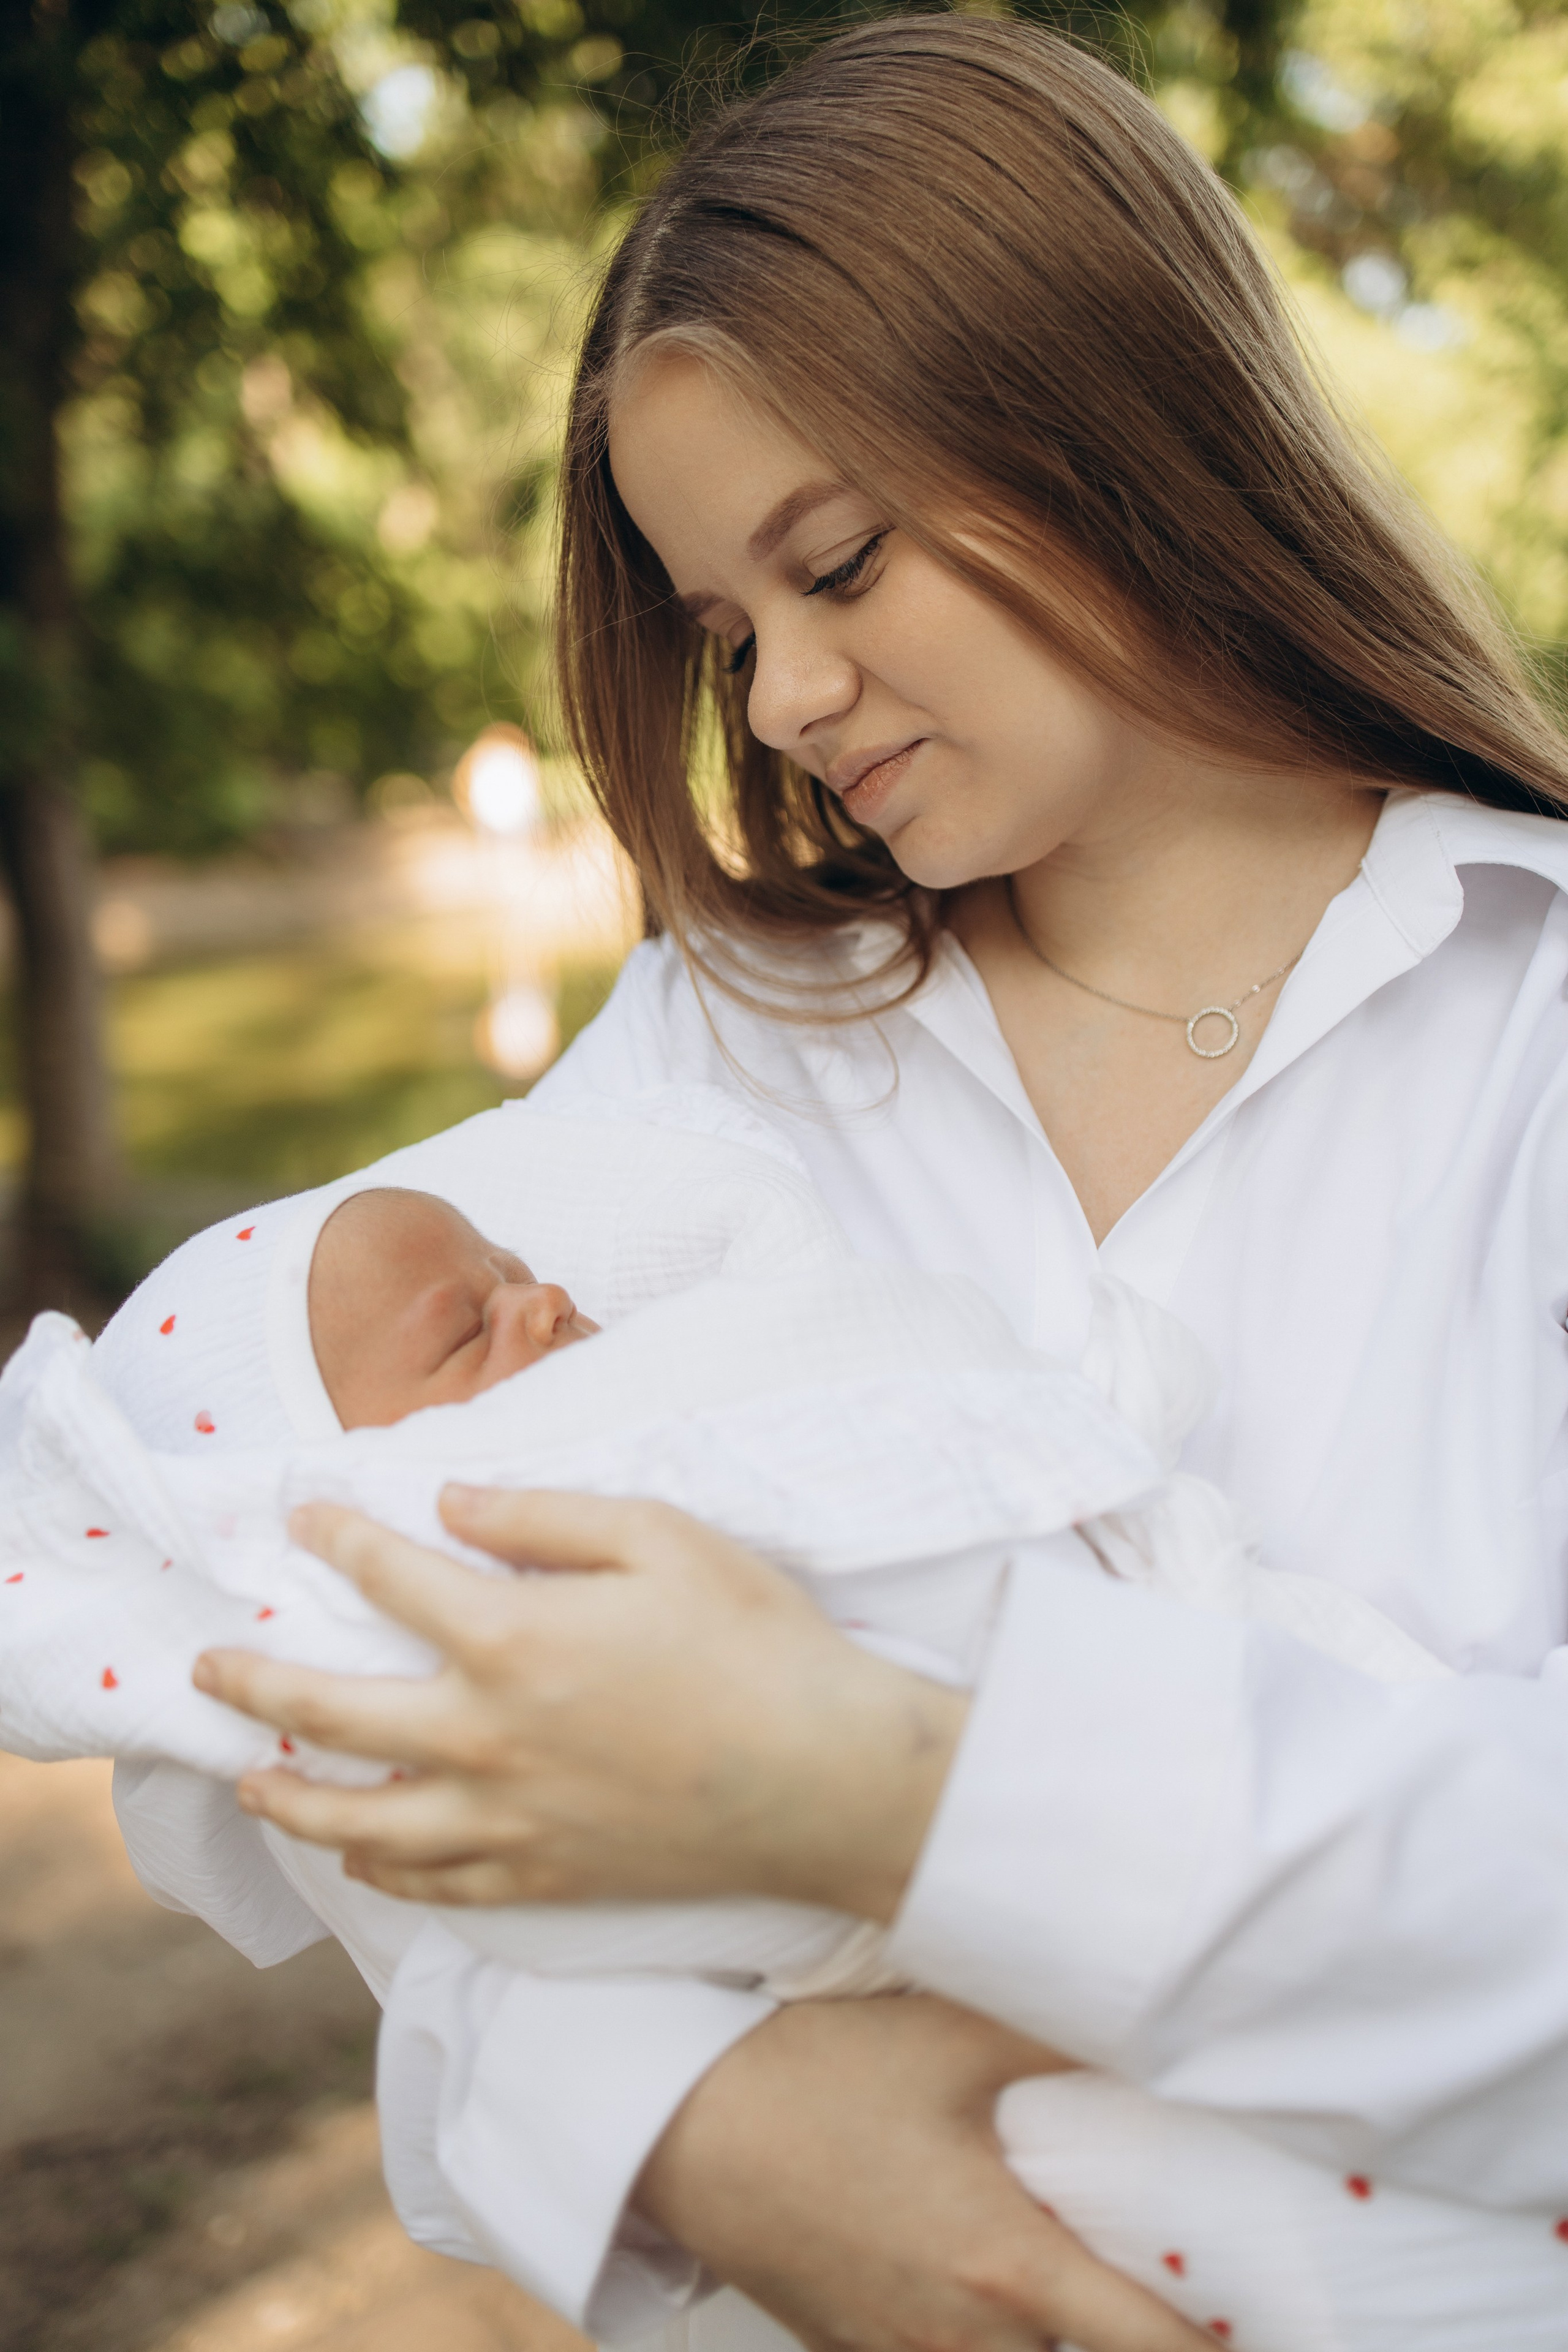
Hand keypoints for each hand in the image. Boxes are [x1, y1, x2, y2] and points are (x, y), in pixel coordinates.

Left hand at [194, 1487, 965, 1919]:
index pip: (390, 1578)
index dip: (337, 1537)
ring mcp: (509, 1823)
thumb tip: (447, 1497)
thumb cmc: (758, 1643)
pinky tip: (358, 1853)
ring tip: (250, 1777)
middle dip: (255, 1683)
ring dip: (292, 1795)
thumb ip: (543, 1515)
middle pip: (333, 1713)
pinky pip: (432, 1886)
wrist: (830, 1781)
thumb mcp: (662, 1538)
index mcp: (514, 1638)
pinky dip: (379, 1870)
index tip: (302, 1514)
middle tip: (204, 1667)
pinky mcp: (544, 1880)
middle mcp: (487, 1739)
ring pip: (361, 1821)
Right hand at [637, 1993, 1210, 2351]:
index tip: (1262, 2328)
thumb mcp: (948, 2037)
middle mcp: (963, 2337)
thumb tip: (1149, 2015)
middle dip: (1138, 2346)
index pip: (1153, 2351)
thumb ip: (1057, 2035)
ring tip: (1095, 2304)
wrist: (680, 2126)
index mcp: (1007, 2266)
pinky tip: (1000, 2302)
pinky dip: (988, 2346)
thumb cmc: (811, 2078)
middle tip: (1178, 2305)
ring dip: (1059, 2343)